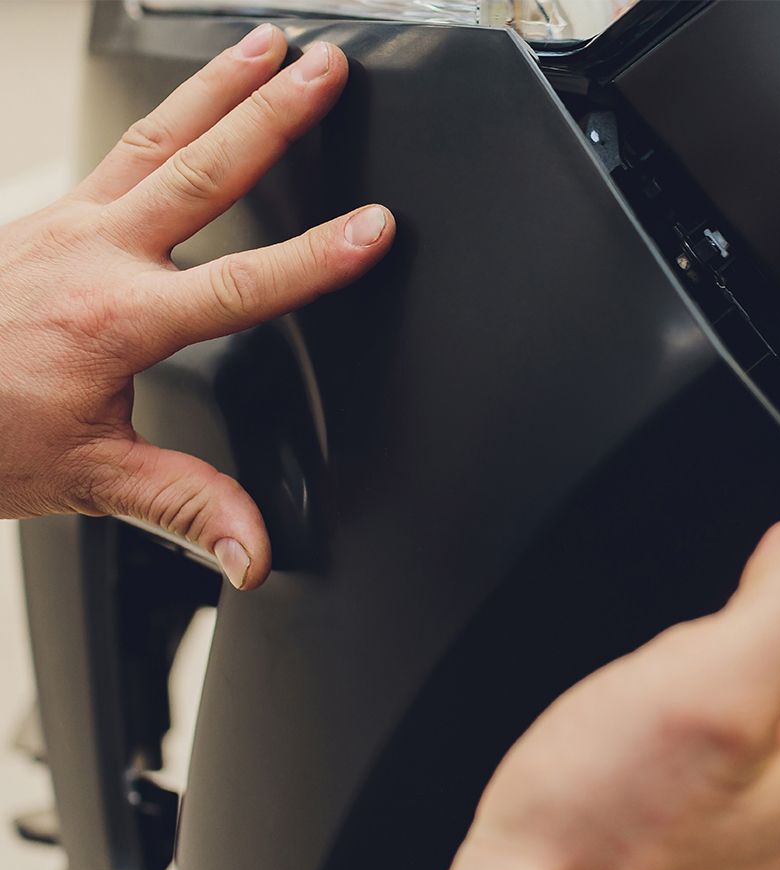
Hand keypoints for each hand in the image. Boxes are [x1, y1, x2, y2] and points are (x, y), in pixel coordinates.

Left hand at [0, 24, 393, 588]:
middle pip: (202, 168)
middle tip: (326, 67)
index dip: (318, 257)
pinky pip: (118, 146)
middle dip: (274, 113)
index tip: (373, 226)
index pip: (242, 283)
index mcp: (115, 320)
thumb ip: (186, 509)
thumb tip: (253, 551)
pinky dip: (166, 111)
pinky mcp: (49, 217)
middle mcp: (91, 254)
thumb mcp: (91, 479)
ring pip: (156, 135)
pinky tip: (188, 99)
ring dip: (219, 85)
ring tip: (269, 43)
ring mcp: (66, 224)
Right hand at [377, 519, 779, 869]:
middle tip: (691, 658)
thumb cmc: (609, 820)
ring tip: (655, 697)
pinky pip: (708, 743)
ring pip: (752, 705)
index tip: (759, 595)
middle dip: (751, 639)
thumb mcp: (713, 680)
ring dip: (704, 677)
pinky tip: (635, 730)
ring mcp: (749, 817)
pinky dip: (675, 717)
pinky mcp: (697, 822)